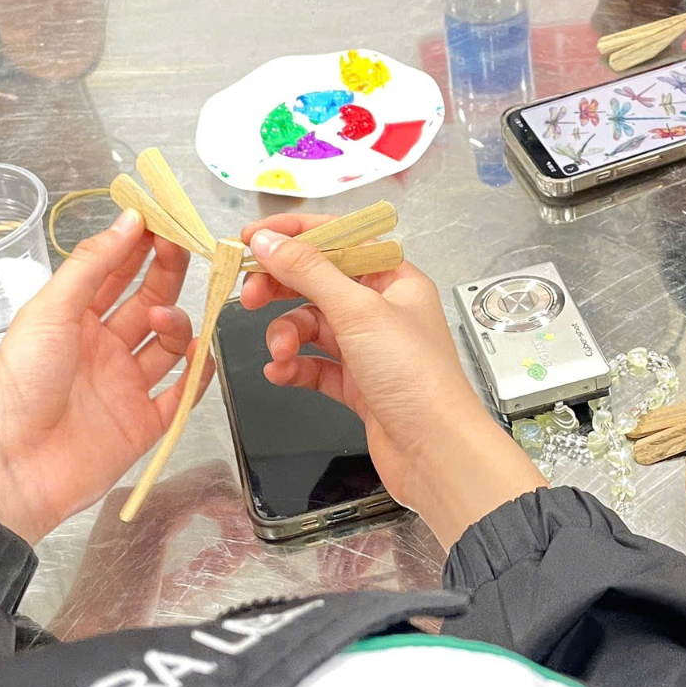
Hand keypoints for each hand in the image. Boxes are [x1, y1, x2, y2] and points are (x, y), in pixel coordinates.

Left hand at [0, 210, 199, 544]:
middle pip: (147, 301)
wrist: (12, 469)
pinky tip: (198, 357)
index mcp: (72, 320)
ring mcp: (124, 386)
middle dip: (167, 274)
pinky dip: (197, 376)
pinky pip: (183, 394)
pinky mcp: (144, 423)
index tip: (164, 220)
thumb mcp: (49, 311)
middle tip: (185, 248)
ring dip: (176, 323)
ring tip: (164, 320)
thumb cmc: (16, 388)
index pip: (114, 273)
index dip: (139, 246)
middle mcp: (101, 349)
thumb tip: (128, 220)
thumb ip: (93, 265)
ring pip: (169, 344)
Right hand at [237, 218, 546, 546]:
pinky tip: (281, 372)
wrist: (435, 450)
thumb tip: (271, 241)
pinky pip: (314, 366)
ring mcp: (369, 349)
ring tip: (278, 351)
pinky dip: (294, 367)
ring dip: (286, 334)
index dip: (297, 236)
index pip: (340, 240)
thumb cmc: (416, 376)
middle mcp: (383, 310)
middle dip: (282, 288)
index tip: (254, 239)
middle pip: (319, 283)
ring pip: (312, 327)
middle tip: (250, 296)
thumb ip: (309, 272)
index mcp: (395, 280)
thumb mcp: (358, 311)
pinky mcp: (357, 385)